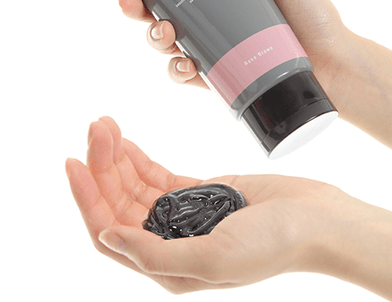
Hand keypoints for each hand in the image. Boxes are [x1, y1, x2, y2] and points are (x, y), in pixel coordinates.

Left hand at [65, 116, 348, 293]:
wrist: (318, 221)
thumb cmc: (274, 245)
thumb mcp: (212, 258)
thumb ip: (154, 253)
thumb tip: (106, 236)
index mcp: (167, 267)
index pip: (110, 232)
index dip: (86, 199)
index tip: (73, 162)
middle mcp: (169, 243)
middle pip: (118, 203)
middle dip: (102, 166)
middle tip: (96, 127)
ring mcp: (183, 216)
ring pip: (134, 187)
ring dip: (116, 157)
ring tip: (104, 124)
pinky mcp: (199, 193)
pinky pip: (156, 175)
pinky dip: (137, 158)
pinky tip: (124, 140)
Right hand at [107, 0, 348, 96]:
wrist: (334, 63)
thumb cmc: (313, 13)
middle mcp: (210, 18)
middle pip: (158, 10)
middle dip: (135, 5)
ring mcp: (212, 49)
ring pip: (165, 43)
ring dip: (152, 36)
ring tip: (163, 29)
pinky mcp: (219, 78)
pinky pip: (186, 75)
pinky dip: (178, 70)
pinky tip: (186, 63)